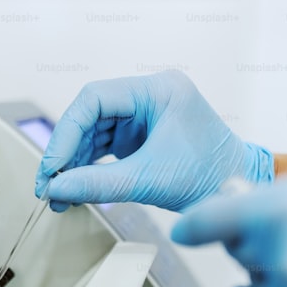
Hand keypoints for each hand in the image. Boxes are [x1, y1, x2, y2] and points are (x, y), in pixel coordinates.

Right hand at [36, 71, 272, 211]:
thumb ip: (98, 184)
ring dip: (73, 164)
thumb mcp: (149, 181)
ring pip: (93, 132)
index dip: (65, 132)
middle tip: (48, 186)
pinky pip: (103, 146)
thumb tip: (55, 190)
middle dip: (66, 152)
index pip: (95, 98)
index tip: (52, 167)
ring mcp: (145, 115)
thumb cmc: (210, 178)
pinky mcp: (141, 136)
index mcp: (159, 90)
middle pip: (89, 115)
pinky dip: (87, 168)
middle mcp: (150, 96)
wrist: (239, 194)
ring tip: (57, 196)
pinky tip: (73, 189)